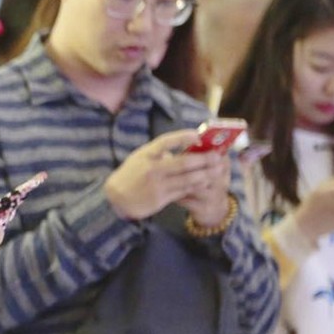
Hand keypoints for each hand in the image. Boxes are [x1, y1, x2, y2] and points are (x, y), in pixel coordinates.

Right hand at [103, 131, 227, 221]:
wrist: (116, 197)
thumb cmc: (132, 174)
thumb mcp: (141, 157)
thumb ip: (160, 153)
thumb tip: (186, 147)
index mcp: (146, 154)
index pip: (166, 142)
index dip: (183, 137)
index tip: (198, 135)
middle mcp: (152, 169)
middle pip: (184, 162)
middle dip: (204, 159)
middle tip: (217, 156)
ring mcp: (157, 185)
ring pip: (188, 178)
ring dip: (206, 174)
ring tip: (218, 169)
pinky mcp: (161, 198)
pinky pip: (184, 191)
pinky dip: (197, 185)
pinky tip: (206, 182)